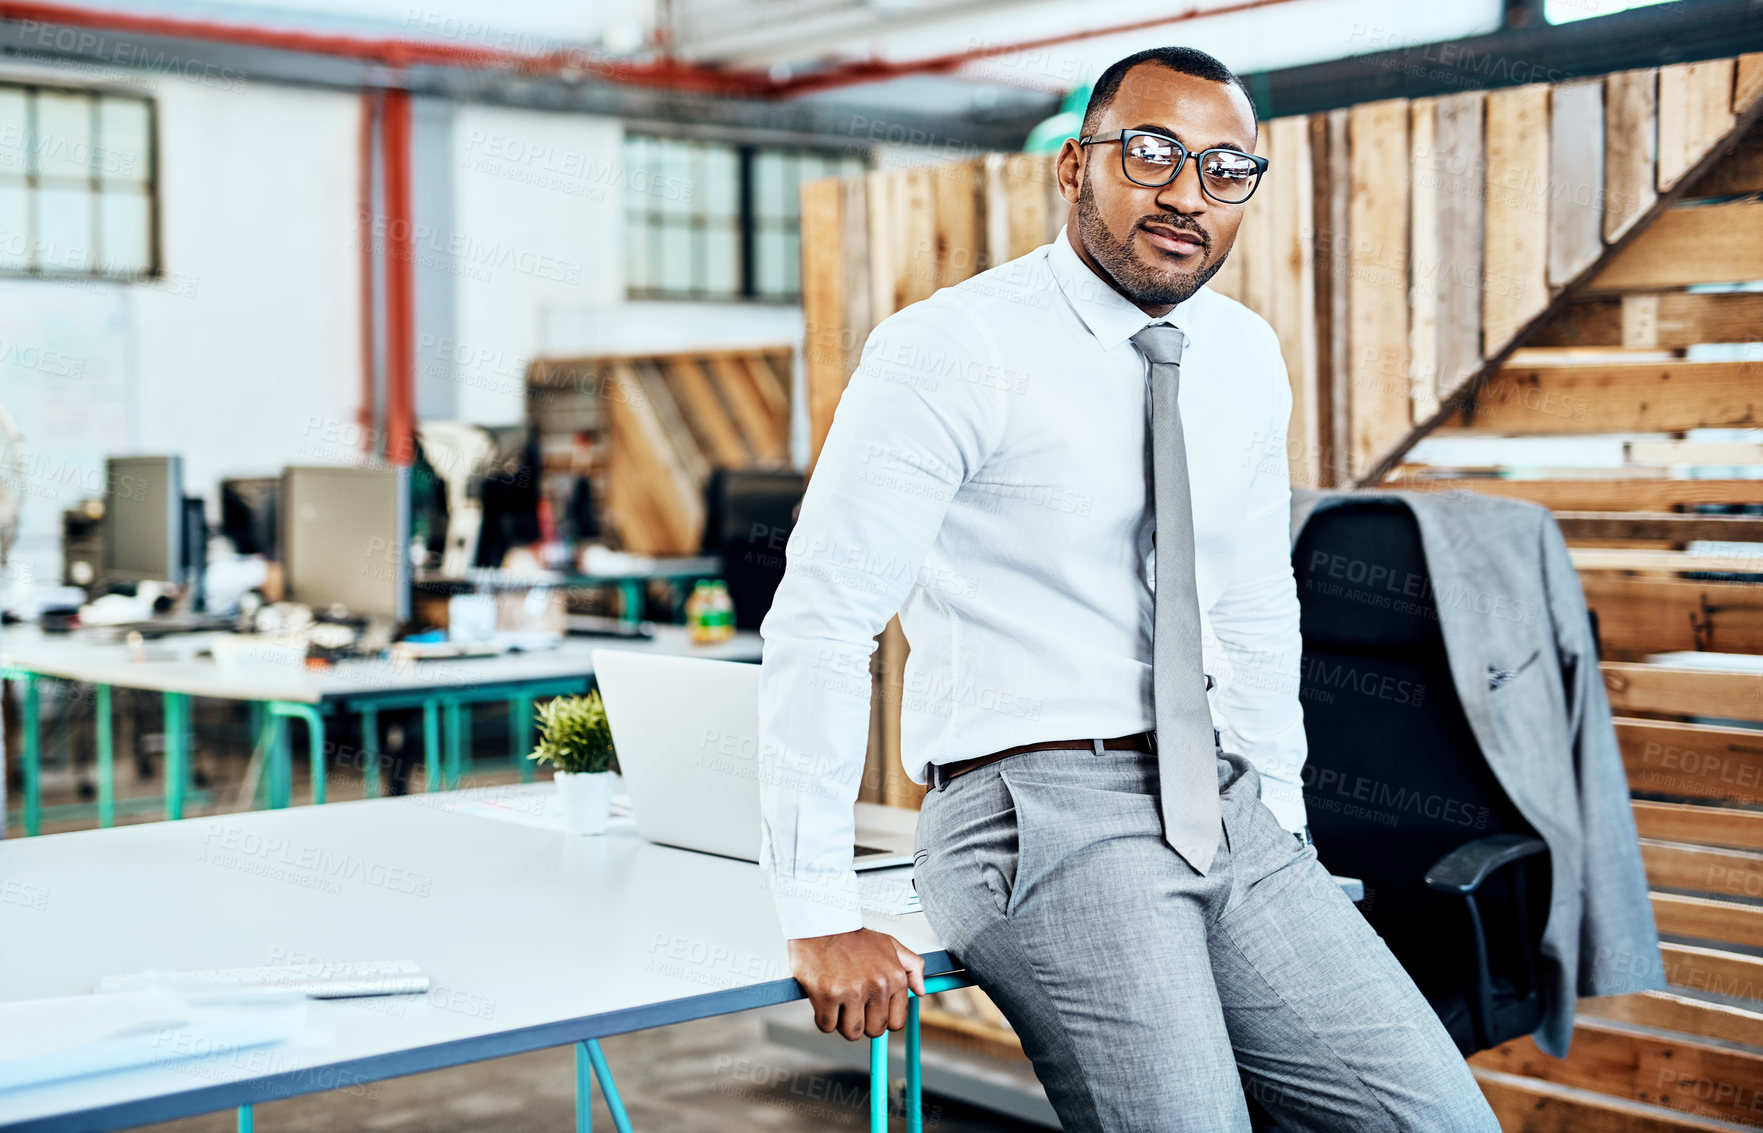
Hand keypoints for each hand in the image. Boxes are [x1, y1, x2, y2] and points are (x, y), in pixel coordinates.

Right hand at [788, 928, 926, 1040]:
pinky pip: (827, 1025)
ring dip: (841, 1022)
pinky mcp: (828, 995)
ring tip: (838, 1001)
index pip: (896, 1021)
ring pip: (851, 1033)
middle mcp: (877, 985)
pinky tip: (824, 999)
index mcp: (894, 977)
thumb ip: (912, 967)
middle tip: (851, 1006)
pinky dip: (822, 1017)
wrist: (823, 924)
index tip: (871, 1013)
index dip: (881, 1020)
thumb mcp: (890, 945)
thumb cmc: (853, 938)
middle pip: (874, 1031)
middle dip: (862, 1023)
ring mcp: (852, 991)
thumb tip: (921, 991)